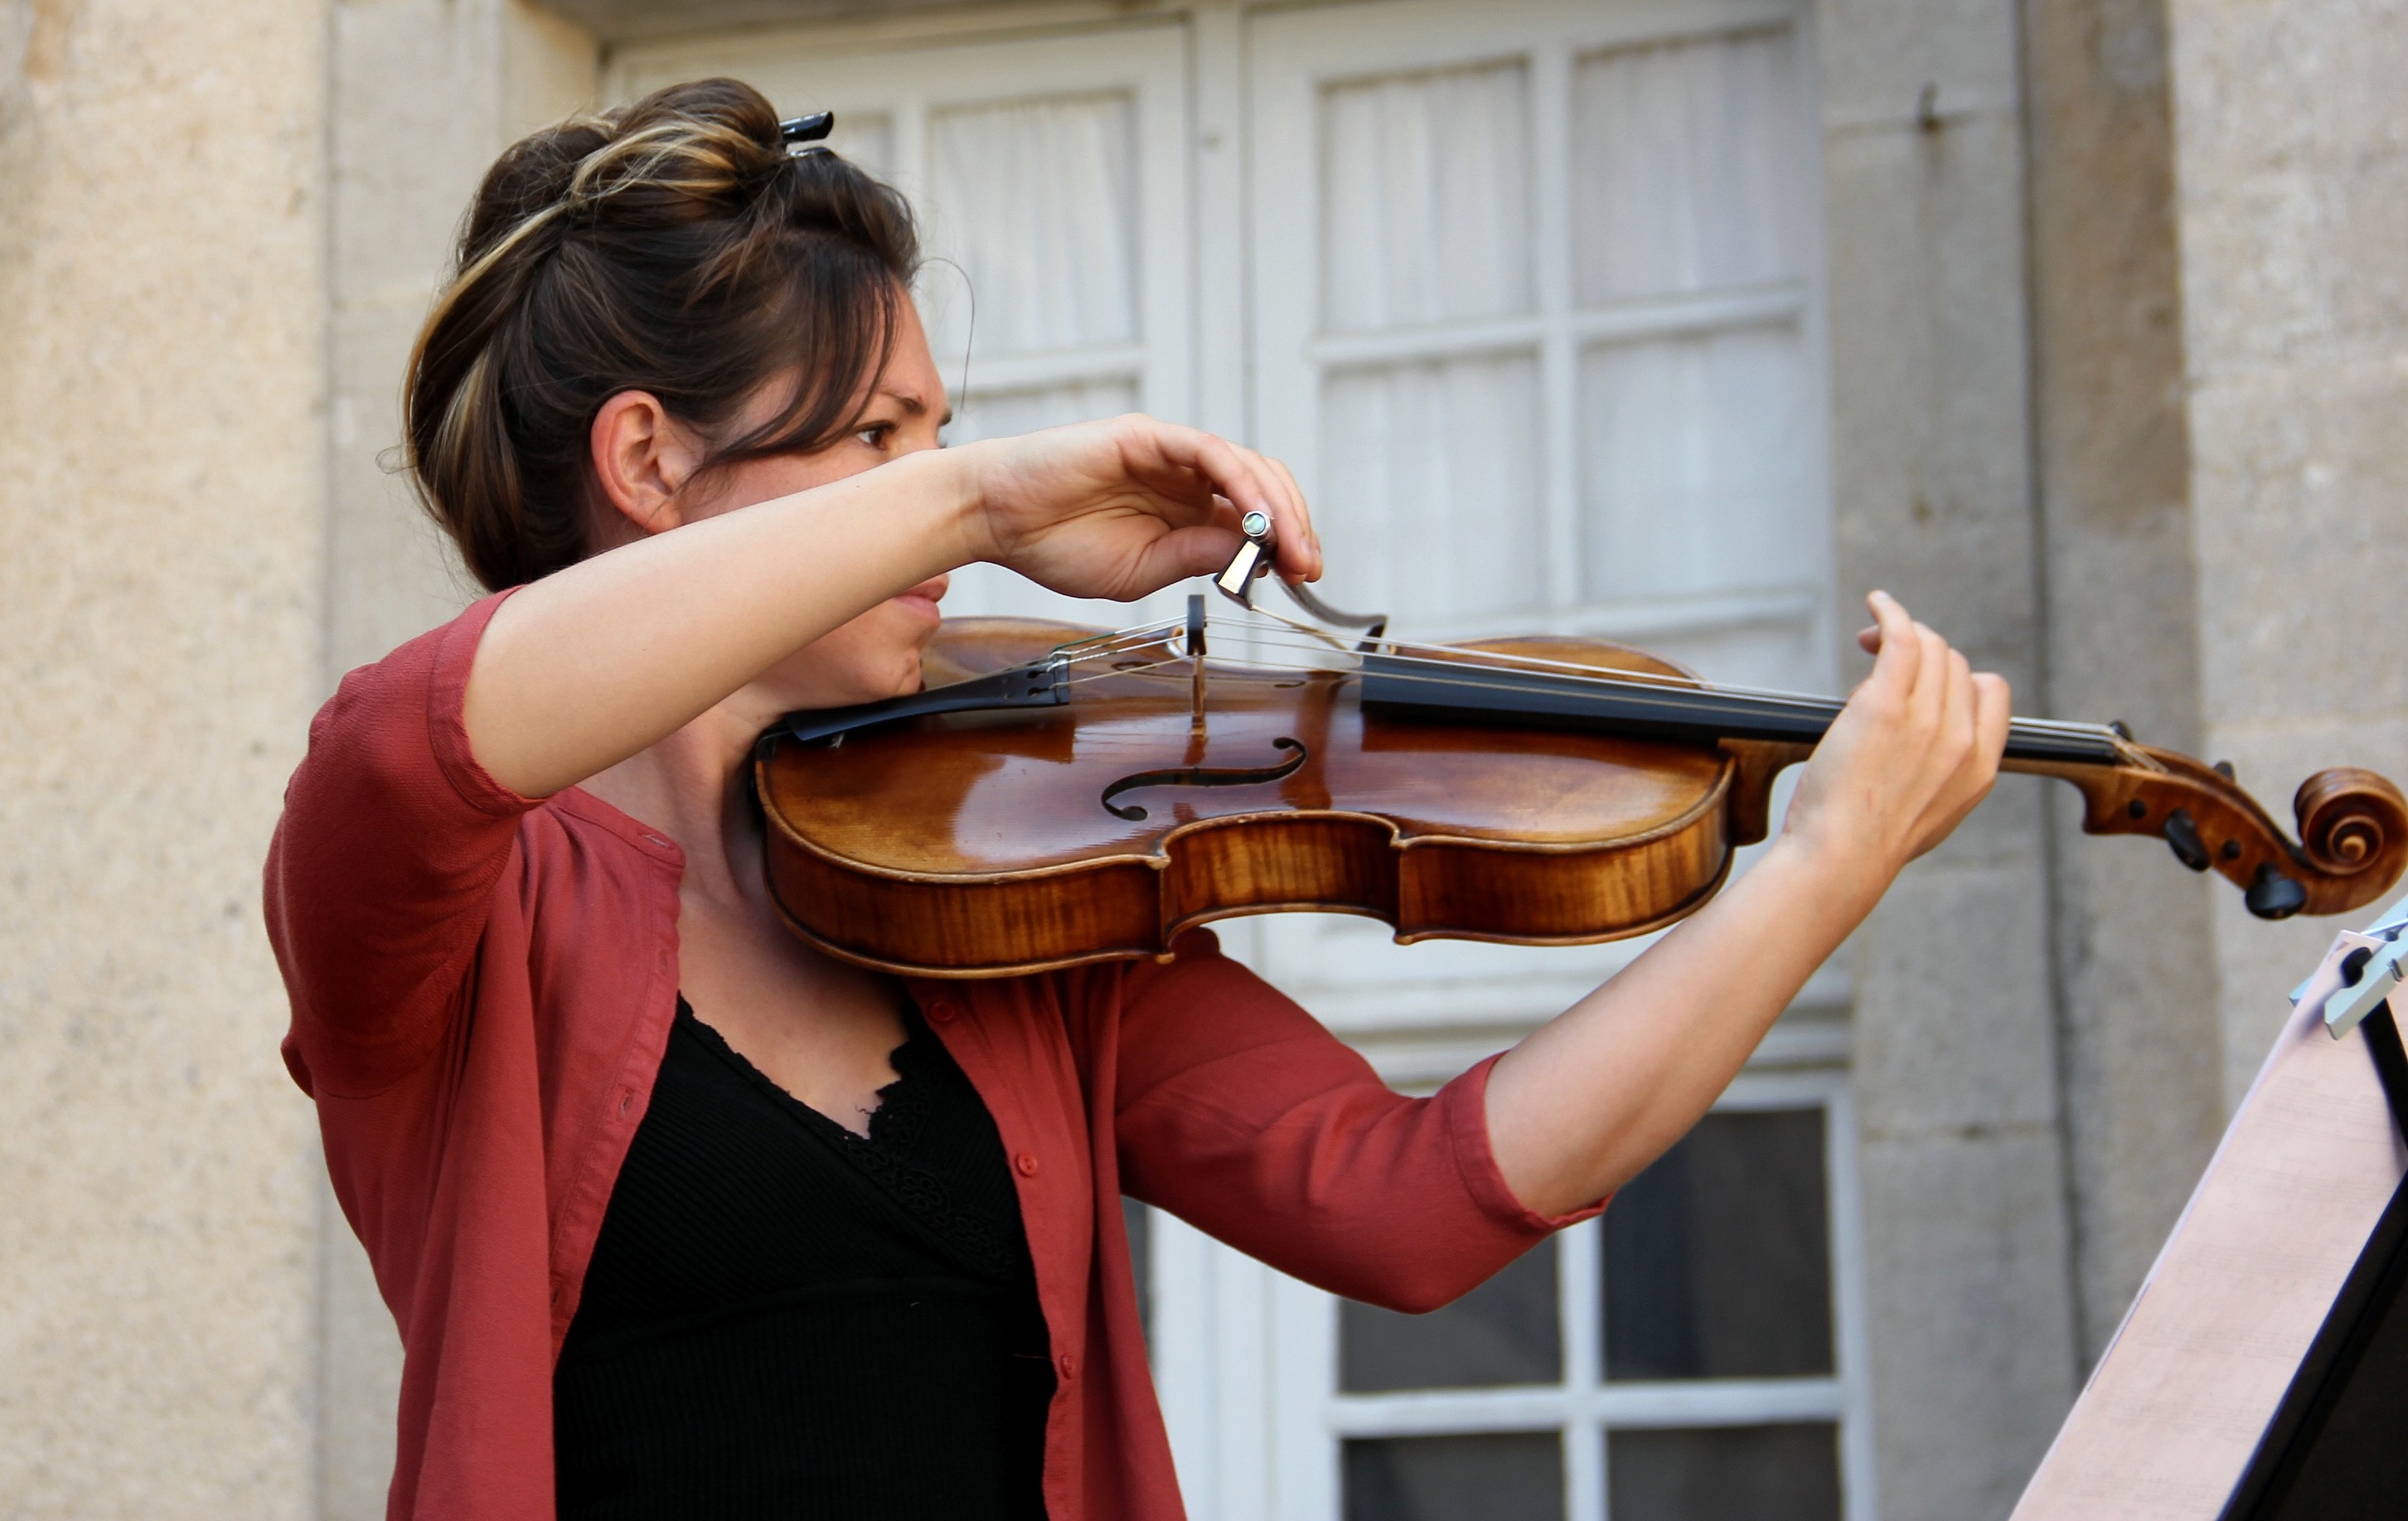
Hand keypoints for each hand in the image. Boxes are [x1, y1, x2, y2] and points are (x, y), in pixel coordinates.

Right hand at [951, 415, 1321, 600]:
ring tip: (1289, 548)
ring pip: (1247, 467)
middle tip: (1307, 567)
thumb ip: (1195, 559)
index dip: (1287, 543)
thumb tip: (1255, 556)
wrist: (997, 519)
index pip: (1256, 519)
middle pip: (1264, 490)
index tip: (1304, 576)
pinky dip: (1241, 481)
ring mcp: (1170, 454)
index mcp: (1187, 512)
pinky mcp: (1148, 436)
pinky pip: (1209, 452)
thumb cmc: (1055, 545)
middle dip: (1294, 527)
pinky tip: (1255, 515)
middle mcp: (1187, 478)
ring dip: (1277, 508)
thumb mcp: (1141, 571)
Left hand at [1781, 590, 2009, 884]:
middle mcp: (1961, 738)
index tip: (1925, 681)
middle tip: (1880, 659)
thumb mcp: (1931, 814)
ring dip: (1901, 633)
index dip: (1957, 677)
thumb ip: (1943, 775)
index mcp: (1981, 768)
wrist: (1841, 859)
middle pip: (1955, 665)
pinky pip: (1902, 638)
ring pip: (1930, 648)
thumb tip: (1931, 747)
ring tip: (1870, 639)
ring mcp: (1926, 720)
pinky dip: (1890, 612)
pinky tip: (1877, 604)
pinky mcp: (1885, 706)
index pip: (1990, 691)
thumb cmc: (1867, 843)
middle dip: (1922, 654)